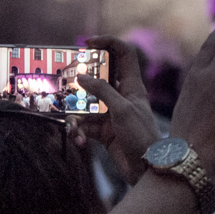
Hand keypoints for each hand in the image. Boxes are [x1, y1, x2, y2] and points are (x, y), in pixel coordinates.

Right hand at [77, 38, 160, 184]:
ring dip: (76, 115)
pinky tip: (79, 140)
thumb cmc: (142, 136)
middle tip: (66, 83)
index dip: (108, 43)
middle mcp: (121, 97)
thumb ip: (101, 91)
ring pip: (86, 105)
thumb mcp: (122, 110)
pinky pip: (85, 126)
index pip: (123, 54)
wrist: (149, 170)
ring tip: (73, 126)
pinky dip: (79, 132)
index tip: (87, 43)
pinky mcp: (104, 132)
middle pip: (98, 79)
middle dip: (80, 82)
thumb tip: (81, 77)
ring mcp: (111, 114)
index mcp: (132, 85)